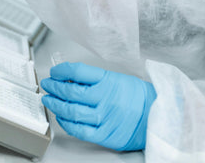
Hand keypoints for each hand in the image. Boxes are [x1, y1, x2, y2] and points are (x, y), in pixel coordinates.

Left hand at [41, 62, 155, 150]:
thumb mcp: (115, 78)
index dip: (61, 71)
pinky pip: (79, 130)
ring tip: (48, 100)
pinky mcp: (105, 134)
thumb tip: (68, 79)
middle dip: (53, 88)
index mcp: (107, 80)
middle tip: (47, 85)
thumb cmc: (135, 95)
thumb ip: (93, 79)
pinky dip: (66, 123)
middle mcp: (104, 98)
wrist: (157, 115)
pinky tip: (61, 117)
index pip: (77, 71)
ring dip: (55, 105)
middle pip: (70, 92)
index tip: (54, 72)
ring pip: (71, 111)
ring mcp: (104, 117)